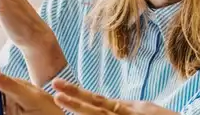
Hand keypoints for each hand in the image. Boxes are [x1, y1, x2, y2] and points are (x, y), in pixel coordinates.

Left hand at [52, 79, 178, 114]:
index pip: (98, 101)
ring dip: (82, 109)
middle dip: (75, 100)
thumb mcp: (144, 111)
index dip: (78, 94)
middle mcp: (129, 114)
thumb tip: (105, 105)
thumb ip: (124, 109)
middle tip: (55, 89)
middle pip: (97, 108)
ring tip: (61, 98)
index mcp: (128, 109)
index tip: (59, 87)